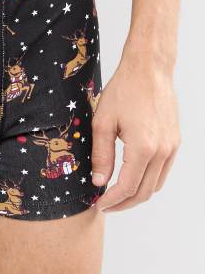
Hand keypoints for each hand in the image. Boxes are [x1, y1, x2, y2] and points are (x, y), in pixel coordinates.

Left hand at [91, 55, 179, 212]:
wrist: (149, 70)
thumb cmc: (124, 90)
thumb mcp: (103, 122)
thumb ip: (101, 155)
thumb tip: (99, 181)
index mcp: (143, 148)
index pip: (127, 187)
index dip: (111, 200)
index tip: (98, 204)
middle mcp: (162, 151)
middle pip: (143, 192)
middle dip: (123, 203)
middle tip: (104, 204)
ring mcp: (172, 147)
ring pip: (155, 184)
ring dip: (136, 194)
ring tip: (115, 193)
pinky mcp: (174, 141)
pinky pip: (162, 171)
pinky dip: (147, 180)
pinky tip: (131, 177)